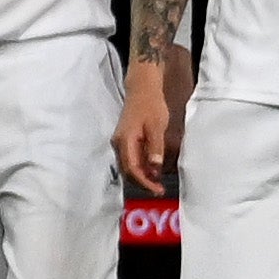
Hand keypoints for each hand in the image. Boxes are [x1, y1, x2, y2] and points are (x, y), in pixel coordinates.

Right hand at [115, 59, 178, 193]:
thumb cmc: (151, 105)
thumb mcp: (156, 126)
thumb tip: (156, 168)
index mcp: (125, 141)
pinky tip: (152, 170)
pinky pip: (130, 159)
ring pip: (128, 166)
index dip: (145, 182)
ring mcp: (120, 142)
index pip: (132, 169)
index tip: (158, 190)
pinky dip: (141, 168)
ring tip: (157, 183)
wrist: (142, 88)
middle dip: (142, 183)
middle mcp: (119, 144)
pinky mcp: (125, 140)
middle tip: (159, 190)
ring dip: (141, 177)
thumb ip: (155, 148)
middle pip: (127, 171)